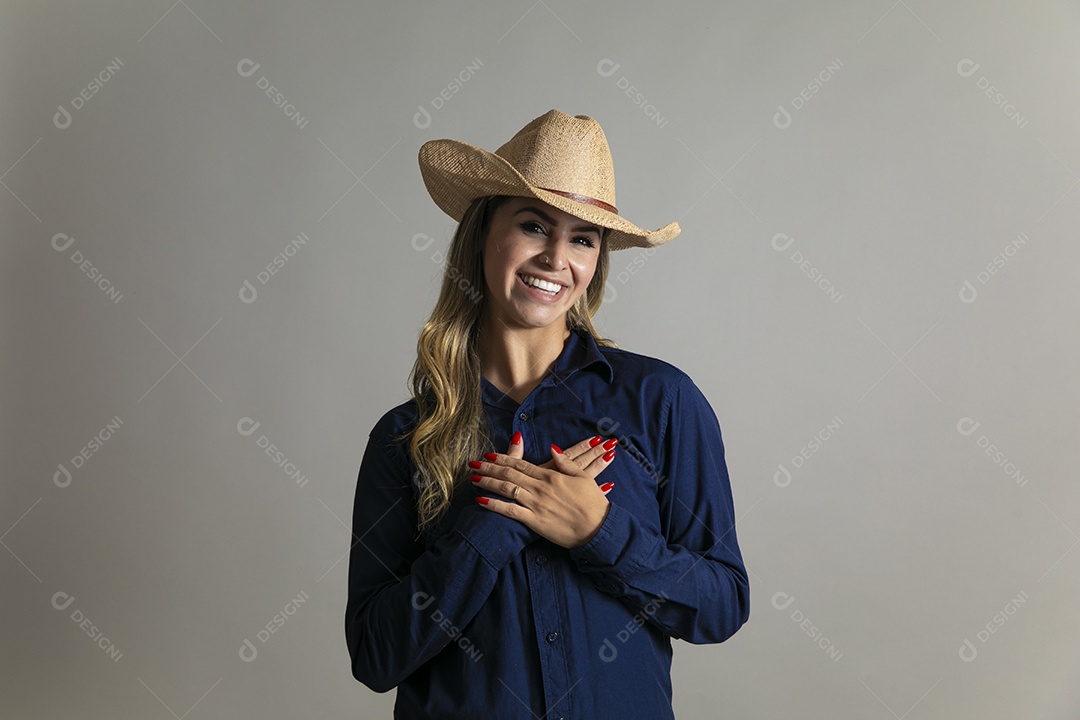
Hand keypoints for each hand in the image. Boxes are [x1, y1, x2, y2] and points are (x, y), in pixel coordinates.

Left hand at [469, 433, 618, 548]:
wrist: (598, 529)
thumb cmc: (594, 503)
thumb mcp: (583, 477)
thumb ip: (566, 462)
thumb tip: (553, 448)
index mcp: (552, 476)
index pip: (522, 464)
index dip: (504, 458)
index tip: (489, 454)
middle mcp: (540, 488)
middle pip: (509, 473)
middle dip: (489, 467)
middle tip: (473, 463)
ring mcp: (536, 504)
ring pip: (506, 489)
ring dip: (488, 482)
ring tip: (473, 477)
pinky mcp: (535, 521)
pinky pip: (509, 511)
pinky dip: (494, 505)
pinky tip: (481, 500)